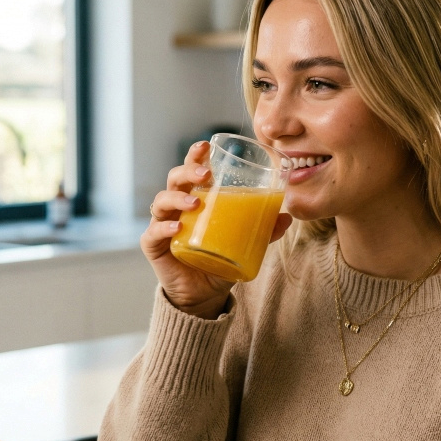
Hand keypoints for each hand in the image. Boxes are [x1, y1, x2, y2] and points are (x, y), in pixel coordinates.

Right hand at [141, 141, 292, 319]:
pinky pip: (154, 233)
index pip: (192, 170)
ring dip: (178, 197)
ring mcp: (163, 225)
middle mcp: (176, 207)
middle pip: (174, 179)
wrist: (203, 294)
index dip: (195, 155)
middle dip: (188, 171)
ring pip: (162, 201)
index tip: (206, 146)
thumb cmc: (219, 261)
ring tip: (195, 203)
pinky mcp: (154, 246)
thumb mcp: (244, 243)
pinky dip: (164, 228)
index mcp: (195, 198)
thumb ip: (264, 231)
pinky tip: (177, 227)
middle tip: (207, 174)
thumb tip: (287, 217)